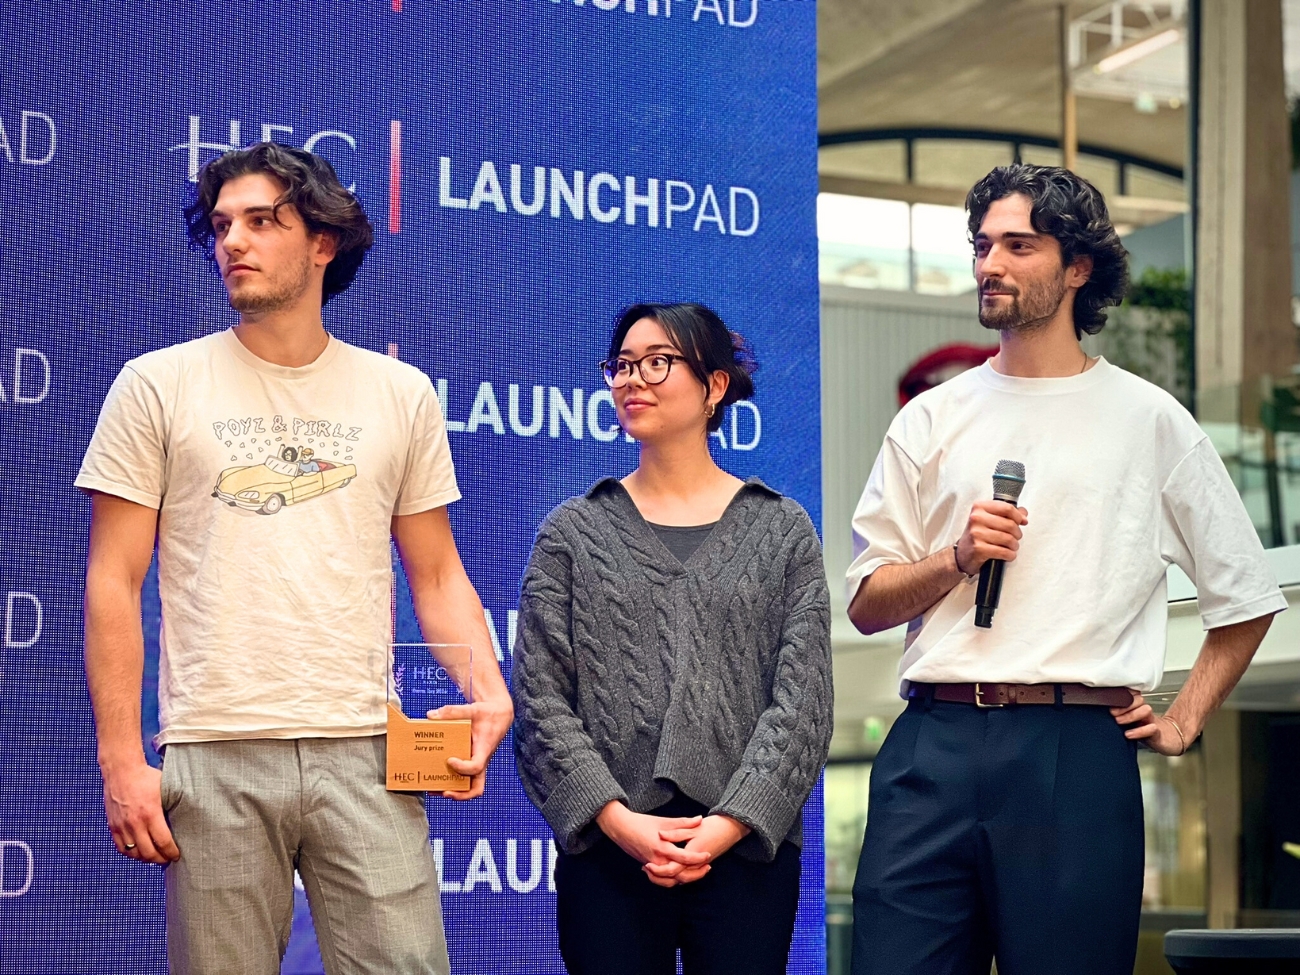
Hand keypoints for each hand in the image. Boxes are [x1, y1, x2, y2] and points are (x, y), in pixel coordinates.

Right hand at [101, 760, 179, 863]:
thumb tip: (188, 815)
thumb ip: (173, 804)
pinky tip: (140, 852)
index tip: (177, 855)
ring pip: (134, 853)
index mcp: (150, 813)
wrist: (121, 771)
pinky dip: (131, 854)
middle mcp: (134, 823)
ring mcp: (121, 826)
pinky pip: (121, 848)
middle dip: (160, 859)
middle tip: (168, 858)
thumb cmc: (146, 778)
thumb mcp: (165, 789)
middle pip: (148, 853)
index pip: (163, 842)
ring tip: (155, 856)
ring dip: (146, 859)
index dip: (171, 852)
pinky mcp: (113, 826)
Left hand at [428, 693, 513, 799]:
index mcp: (484, 750)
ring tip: (432, 788)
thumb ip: (453, 711)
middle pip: (476, 788)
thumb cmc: (488, 713)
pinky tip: (436, 774)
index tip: (450, 760)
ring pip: (468, 786)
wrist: (500, 715)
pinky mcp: (471, 762)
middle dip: (459, 794)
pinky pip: (463, 777)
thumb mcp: (473, 709)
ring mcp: (476, 763)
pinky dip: (451, 779)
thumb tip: (431, 715)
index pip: (476, 767)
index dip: (462, 768)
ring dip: (452, 790)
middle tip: (442, 791)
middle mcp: (481, 761)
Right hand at [596, 802, 711, 880]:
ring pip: (671, 881)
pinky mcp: (648, 868)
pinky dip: (672, 880)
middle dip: (696, 873)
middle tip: (708, 867)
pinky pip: (662, 880)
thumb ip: (683, 823)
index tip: (708, 854)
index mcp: (662, 847)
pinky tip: (681, 874)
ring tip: (697, 872)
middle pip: (680, 875)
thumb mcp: (664, 821)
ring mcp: (652, 866)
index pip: (684, 857)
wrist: (621, 828)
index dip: (698, 857)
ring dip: (685, 879)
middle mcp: (657, 860)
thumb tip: (700, 819)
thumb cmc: (642, 823)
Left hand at [643, 814, 750, 887]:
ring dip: (665, 877)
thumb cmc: (712, 827)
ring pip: (680, 879)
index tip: (646, 864)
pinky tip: (664, 866)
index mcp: (692, 854)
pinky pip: (685, 875)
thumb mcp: (693, 828)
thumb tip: (661, 834)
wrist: (730, 829)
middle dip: (659, 877)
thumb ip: (676, 832)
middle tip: (645, 868)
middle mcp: (695, 864)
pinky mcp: (699, 865)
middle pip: (675, 878)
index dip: (658, 869)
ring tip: (651, 870)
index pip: (673, 869)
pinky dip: (674, 874)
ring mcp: (698, 866)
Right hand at [955, 500, 1027, 574]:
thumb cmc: (978, 535)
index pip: (1007, 508)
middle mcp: (976, 518)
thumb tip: (1023, 513)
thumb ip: (1006, 513)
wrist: (962, 554)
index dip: (1018, 516)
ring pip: (1008, 539)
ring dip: (1014, 545)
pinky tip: (1007, 554)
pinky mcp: (979, 548)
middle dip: (1017, 534)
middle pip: (1010, 524)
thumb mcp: (989, 519)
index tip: (1022, 521)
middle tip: (1015, 538)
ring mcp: (976, 534)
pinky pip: (1004, 552)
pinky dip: (1010, 555)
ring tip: (1011, 547)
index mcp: (979, 507)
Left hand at [1112, 693, 1190, 754]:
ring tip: (1119, 722)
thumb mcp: (1129, 721)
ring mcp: (1152, 721)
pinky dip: (1139, 731)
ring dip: (1131, 715)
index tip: (1109, 701)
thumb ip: (1119, 714)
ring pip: (1145, 710)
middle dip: (1124, 705)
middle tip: (1113, 713)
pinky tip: (1129, 734)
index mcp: (1137, 707)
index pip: (1132, 694)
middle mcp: (1145, 712)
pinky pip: (1151, 729)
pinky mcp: (1157, 733)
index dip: (1121, 696)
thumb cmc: (1144, 730)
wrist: (1168, 740)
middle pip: (1138, 699)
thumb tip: (1100, 710)